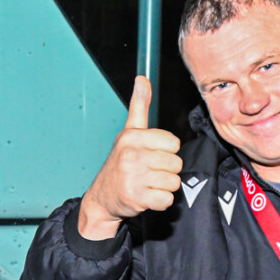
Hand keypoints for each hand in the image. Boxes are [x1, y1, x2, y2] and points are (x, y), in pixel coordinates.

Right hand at [77, 76, 182, 238]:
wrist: (103, 197)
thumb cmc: (121, 162)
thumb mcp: (129, 132)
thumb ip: (140, 106)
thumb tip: (142, 78)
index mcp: (132, 136)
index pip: (174, 144)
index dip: (167, 151)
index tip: (151, 155)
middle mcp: (131, 155)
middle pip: (176, 164)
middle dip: (166, 170)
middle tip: (148, 172)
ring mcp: (133, 177)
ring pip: (174, 182)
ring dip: (164, 186)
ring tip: (147, 184)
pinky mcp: (136, 198)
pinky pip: (167, 200)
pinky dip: (160, 202)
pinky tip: (147, 196)